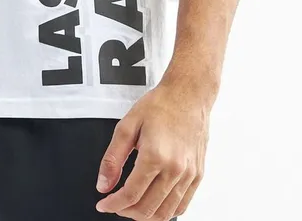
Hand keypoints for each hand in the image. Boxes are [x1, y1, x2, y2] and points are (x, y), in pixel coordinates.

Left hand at [94, 79, 209, 218]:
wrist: (188, 94)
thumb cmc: (160, 105)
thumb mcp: (127, 125)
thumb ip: (113, 158)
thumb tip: (103, 185)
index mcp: (155, 155)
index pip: (131, 195)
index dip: (113, 204)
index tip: (104, 204)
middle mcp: (175, 168)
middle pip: (148, 208)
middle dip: (127, 212)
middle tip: (116, 204)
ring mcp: (189, 174)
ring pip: (166, 213)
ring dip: (145, 215)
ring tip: (133, 206)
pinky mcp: (197, 175)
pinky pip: (182, 205)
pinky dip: (166, 212)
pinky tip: (154, 203)